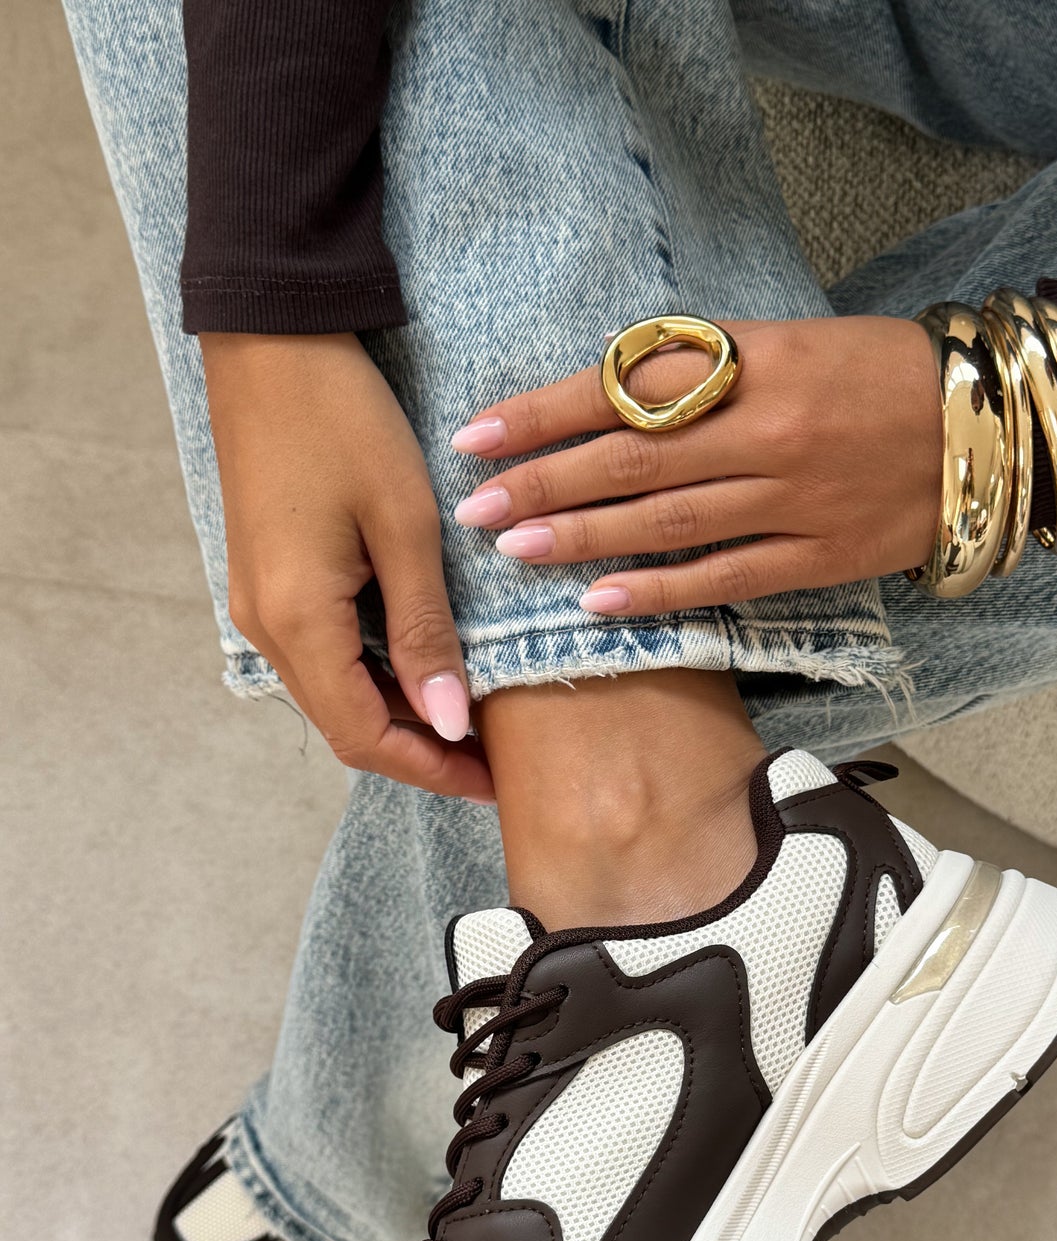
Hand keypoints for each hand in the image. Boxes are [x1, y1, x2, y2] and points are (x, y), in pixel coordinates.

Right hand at [202, 332, 491, 800]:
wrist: (272, 339)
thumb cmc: (343, 420)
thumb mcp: (403, 527)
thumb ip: (425, 632)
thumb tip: (448, 722)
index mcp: (297, 620)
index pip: (365, 737)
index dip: (432, 770)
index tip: (496, 783)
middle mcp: (265, 626)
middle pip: (347, 725)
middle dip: (421, 750)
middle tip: (495, 759)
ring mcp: (259, 604)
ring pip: (336, 693)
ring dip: (400, 714)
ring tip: (472, 715)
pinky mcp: (268, 580)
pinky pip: (324, 654)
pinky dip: (376, 674)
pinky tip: (427, 664)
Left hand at [449, 316, 941, 614]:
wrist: (990, 427)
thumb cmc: (878, 373)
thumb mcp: (789, 340)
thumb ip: (703, 366)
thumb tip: (605, 391)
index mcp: (757, 362)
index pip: (624, 386)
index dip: (544, 412)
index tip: (479, 436)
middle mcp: (767, 429)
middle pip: (631, 460)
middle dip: (544, 485)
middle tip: (476, 508)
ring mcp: (793, 500)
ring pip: (666, 521)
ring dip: (582, 538)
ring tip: (515, 551)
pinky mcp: (818, 558)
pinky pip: (723, 579)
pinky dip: (657, 592)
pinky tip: (598, 602)